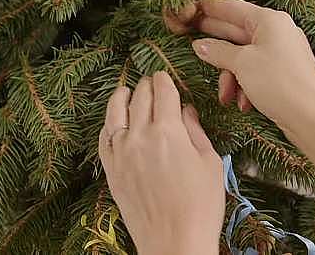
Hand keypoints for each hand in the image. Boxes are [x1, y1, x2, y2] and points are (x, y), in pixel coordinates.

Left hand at [98, 72, 223, 254]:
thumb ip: (195, 131)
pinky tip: (113, 121)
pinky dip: (108, 124)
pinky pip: (104, 138)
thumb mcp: (210, 163)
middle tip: (150, 82)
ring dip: (122, 96)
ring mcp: (121, 152)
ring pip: (116, 112)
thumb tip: (186, 111)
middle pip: (139, 97)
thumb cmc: (200, 206)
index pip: (162, 91)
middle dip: (146, 85)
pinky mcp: (111, 170)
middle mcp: (140, 135)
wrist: (174, 242)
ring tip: (125, 90)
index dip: (164, 80)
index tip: (164, 76)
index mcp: (168, 130)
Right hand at [165, 0, 314, 175]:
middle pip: (236, 31)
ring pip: (243, 57)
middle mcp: (277, 31)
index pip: (231, 7)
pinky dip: (245, 85)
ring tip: (225, 95)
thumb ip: (218, 51)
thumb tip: (199, 45)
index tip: (188, 9)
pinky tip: (243, 103)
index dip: (208, 8)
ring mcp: (281, 52)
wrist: (314, 119)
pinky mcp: (283, 73)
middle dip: (214, 44)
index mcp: (269, 20)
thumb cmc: (279, 84)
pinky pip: (255, 71)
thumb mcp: (242, 64)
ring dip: (230, 75)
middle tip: (189, 42)